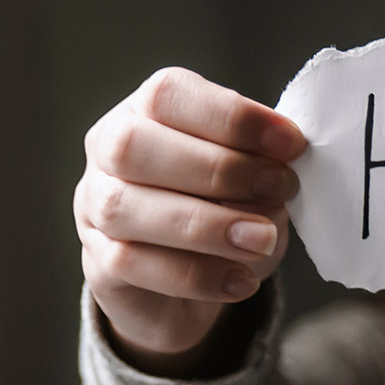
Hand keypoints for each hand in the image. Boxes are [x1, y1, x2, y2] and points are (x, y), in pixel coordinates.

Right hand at [75, 67, 305, 369]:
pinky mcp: (99, 265)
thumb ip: (262, 168)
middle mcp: (109, 152)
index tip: (290, 143)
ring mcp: (94, 209)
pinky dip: (195, 275)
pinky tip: (241, 280)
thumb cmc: (228, 213)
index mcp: (147, 112)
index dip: (231, 117)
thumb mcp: (254, 183)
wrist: (195, 289)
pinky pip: (132, 265)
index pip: (169, 95)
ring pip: (125, 207)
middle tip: (278, 189)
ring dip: (206, 225)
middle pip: (134, 145)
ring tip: (263, 240)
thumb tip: (279, 172)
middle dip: (218, 169)